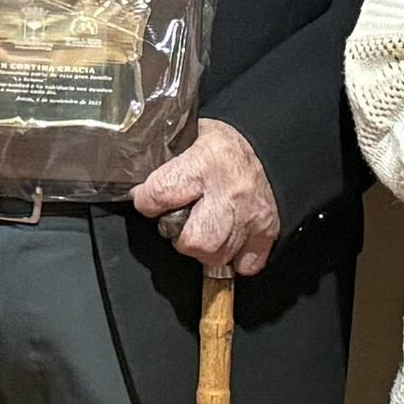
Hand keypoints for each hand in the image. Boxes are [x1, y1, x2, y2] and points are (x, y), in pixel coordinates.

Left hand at [129, 117, 280, 276]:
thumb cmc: (222, 145)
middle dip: (181, 236)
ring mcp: (251, 214)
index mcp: (205, 161)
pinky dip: (235, 257)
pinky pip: (245, 264)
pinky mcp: (267, 230)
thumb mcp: (188, 139)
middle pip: (193, 240)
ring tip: (205, 227)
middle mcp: (230, 190)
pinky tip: (228, 238)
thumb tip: (136, 186)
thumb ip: (162, 164)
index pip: (159, 195)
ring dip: (205, 248)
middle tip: (183, 221)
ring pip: (216, 256)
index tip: (147, 200)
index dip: (146, 201)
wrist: (266, 146)